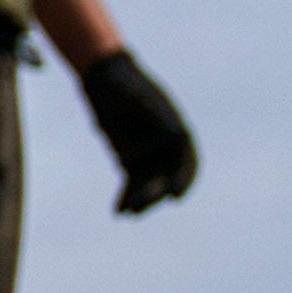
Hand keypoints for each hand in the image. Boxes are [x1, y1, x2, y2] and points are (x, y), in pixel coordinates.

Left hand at [77, 48, 196, 212]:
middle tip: (143, 203)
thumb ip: (157, 115)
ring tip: (130, 212)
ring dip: (141, 199)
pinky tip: (118, 211)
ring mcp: (149, 155)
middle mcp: (166, 146)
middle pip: (167, 176)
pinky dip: (126, 197)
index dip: (184, 179)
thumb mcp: (140, 97)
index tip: (174, 195)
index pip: (186, 160)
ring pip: (149, 184)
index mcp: (176, 130)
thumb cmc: (126, 85)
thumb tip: (176, 136)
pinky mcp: (131, 162)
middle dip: (157, 192)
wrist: (105, 80)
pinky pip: (131, 184)